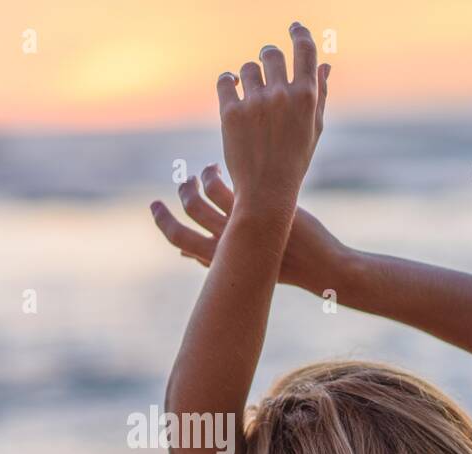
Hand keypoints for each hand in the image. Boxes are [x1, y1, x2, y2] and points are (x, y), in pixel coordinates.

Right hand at [150, 164, 346, 293]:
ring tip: (206, 171)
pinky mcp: (254, 208)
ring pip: (203, 197)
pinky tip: (222, 168)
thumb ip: (210, 259)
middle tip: (186, 181)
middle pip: (189, 213)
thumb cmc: (279, 268)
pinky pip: (223, 188)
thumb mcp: (238, 267)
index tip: (155, 206)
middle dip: (181, 194)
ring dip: (199, 180)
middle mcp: (224, 243)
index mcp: (218, 259)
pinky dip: (216, 176)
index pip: (178, 239)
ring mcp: (239, 225)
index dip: (162, 222)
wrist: (317, 266)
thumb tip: (185, 255)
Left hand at [217, 22, 328, 215]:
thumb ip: (320, 94)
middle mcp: (282, 95)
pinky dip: (229, 81)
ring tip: (250, 93)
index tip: (294, 27)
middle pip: (271, 53)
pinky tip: (233, 86)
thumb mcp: (314, 129)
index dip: (299, 33)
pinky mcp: (232, 113)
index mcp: (306, 96)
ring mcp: (256, 103)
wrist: (266, 192)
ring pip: (248, 67)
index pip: (305, 49)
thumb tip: (324, 64)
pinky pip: (226, 80)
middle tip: (266, 68)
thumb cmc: (294, 161)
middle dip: (268, 58)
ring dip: (249, 75)